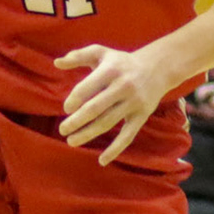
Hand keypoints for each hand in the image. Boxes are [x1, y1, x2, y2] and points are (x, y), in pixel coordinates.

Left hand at [58, 44, 168, 163]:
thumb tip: (57, 63)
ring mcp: (133, 103)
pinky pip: (128, 135)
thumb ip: (78, 56)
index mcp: (110, 70)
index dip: (75, 99)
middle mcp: (122, 86)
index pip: (88, 87)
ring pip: (108, 122)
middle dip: (77, 121)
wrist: (157, 68)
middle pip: (96, 108)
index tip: (66, 109)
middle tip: (62, 130)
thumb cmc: (121, 62)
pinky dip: (116, 149)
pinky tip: (102, 160)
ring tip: (72, 141)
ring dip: (88, 134)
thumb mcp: (101, 53)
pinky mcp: (141, 116)